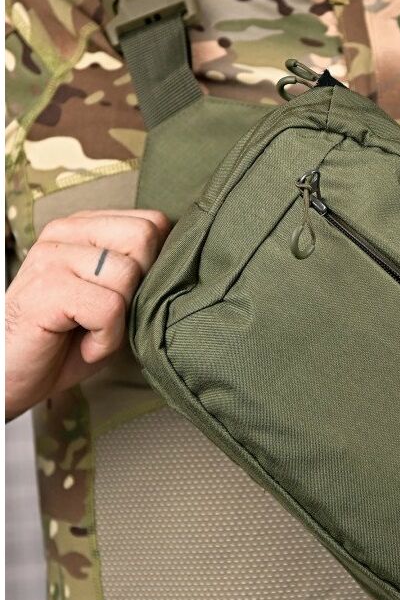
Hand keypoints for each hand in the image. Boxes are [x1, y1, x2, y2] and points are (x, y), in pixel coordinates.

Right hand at [5, 209, 169, 419]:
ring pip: (128, 276)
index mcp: (83, 227)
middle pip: (144, 238)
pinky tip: (82, 345)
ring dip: (119, 321)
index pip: (152, 222)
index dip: (154, 266)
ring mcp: (52, 257)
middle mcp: (65, 232)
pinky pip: (109, 308)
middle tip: (107, 315)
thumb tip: (183, 261)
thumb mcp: (112, 301)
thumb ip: (139, 274)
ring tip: (90, 332)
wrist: (10, 378)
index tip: (125, 298)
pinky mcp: (46, 288)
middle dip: (138, 287)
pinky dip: (105, 339)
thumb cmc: (66, 342)